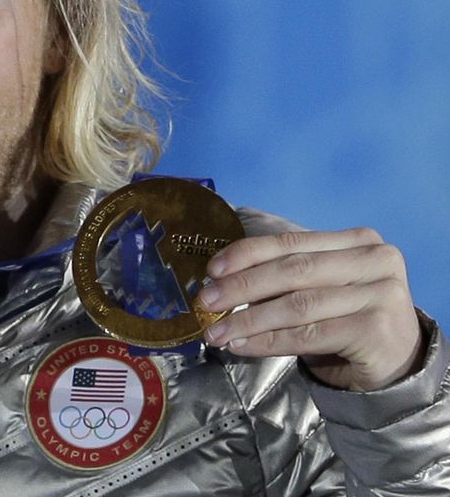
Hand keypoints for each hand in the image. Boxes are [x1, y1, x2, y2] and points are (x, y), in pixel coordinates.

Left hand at [196, 228, 424, 390]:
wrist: (396, 361)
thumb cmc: (347, 316)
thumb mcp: (320, 287)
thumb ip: (284, 276)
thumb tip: (220, 281)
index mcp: (356, 240)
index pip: (290, 241)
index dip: (246, 253)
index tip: (211, 269)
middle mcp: (373, 260)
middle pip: (292, 270)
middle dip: (241, 286)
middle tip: (205, 301)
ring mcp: (380, 294)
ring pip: (298, 306)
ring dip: (248, 320)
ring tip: (217, 331)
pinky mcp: (376, 330)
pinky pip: (309, 335)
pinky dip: (269, 341)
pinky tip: (242, 345)